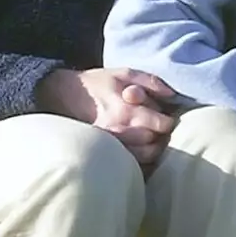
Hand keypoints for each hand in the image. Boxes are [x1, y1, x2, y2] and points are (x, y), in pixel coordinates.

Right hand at [36, 67, 177, 168]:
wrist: (63, 96)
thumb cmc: (97, 83)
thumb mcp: (123, 72)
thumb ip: (150, 81)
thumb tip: (172, 95)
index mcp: (126, 111)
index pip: (162, 125)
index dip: (169, 121)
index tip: (167, 116)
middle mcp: (119, 132)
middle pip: (156, 143)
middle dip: (162, 135)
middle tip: (160, 127)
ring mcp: (111, 146)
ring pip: (146, 157)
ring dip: (154, 149)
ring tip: (152, 138)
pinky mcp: (105, 153)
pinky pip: (132, 164)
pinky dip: (141, 159)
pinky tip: (140, 147)